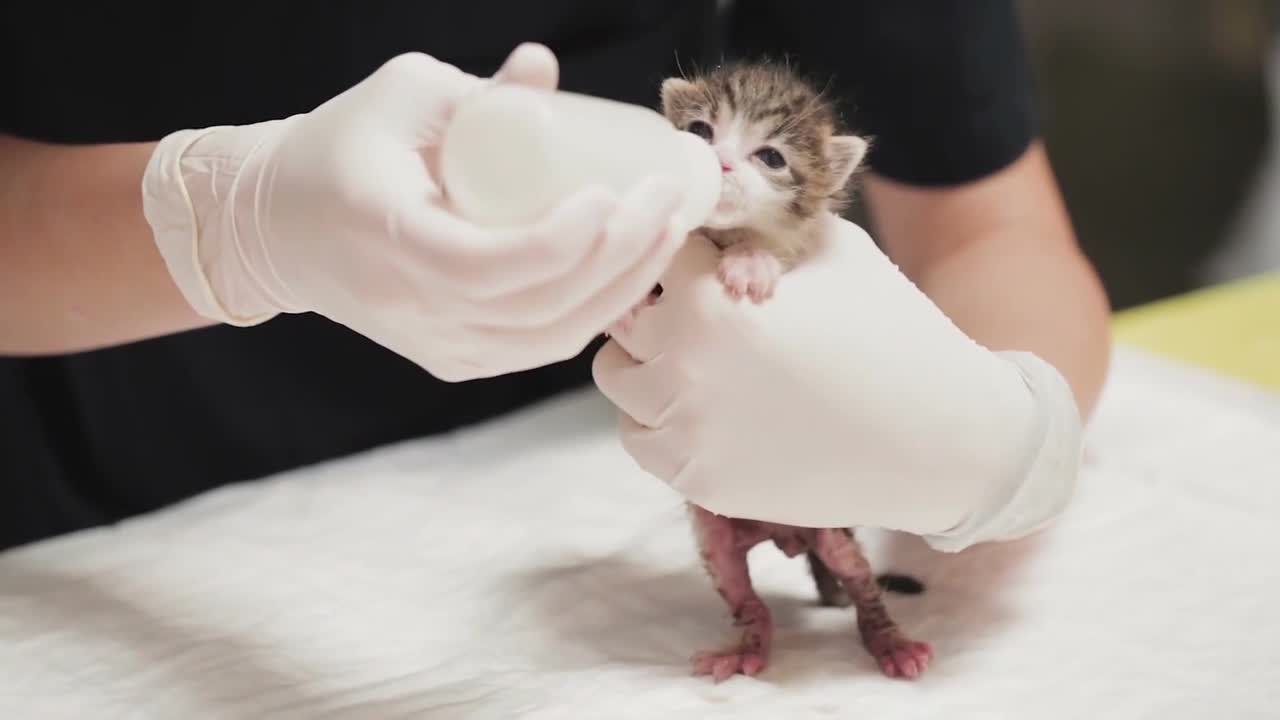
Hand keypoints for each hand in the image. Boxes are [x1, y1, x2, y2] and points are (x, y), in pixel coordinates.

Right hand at [142, 44, 691, 380]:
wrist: (280, 228)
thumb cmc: (342, 147)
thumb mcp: (400, 98)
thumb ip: (477, 90)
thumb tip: (546, 67)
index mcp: (387, 235)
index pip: (488, 264)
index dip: (563, 241)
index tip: (614, 195)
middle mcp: (410, 305)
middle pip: (538, 308)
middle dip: (621, 259)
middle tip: (669, 202)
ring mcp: (434, 344)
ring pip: (548, 340)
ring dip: (622, 291)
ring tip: (667, 235)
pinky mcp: (453, 359)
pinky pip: (537, 349)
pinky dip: (594, 316)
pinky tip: (633, 274)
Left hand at [592, 214, 1082, 550]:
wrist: (940, 441)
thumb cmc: (894, 334)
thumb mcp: (832, 251)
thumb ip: (761, 220)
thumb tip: (718, 188)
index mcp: (708, 300)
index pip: (655, 246)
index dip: (684, 241)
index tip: (705, 249)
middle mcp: (683, 367)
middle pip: (624, 309)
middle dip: (659, 296)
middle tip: (702, 301)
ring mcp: (686, 430)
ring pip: (619, 376)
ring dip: (648, 357)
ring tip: (702, 354)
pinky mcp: (698, 480)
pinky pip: (641, 437)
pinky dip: (661, 417)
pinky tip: (708, 403)